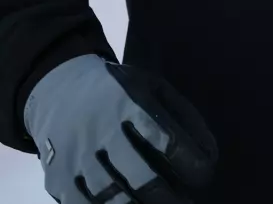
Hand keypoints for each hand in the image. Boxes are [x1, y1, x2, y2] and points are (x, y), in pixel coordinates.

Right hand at [23, 55, 217, 203]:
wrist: (58, 88)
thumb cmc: (119, 92)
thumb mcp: (153, 87)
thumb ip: (184, 116)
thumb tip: (209, 154)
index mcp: (129, 103)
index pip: (167, 139)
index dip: (191, 162)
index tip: (204, 173)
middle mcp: (101, 130)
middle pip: (139, 176)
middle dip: (167, 197)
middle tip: (186, 203)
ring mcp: (75, 156)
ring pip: (110, 197)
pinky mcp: (57, 176)